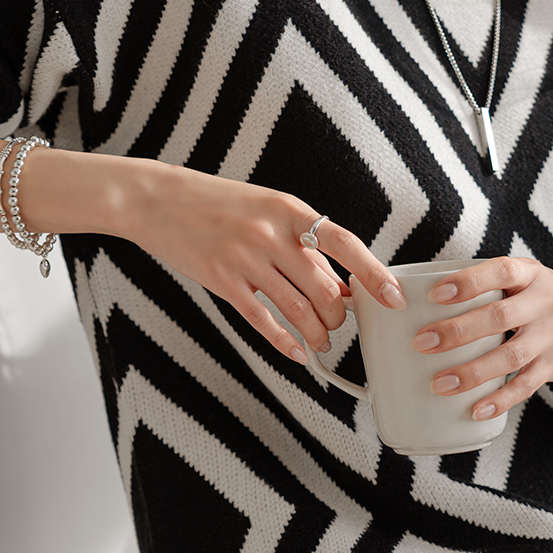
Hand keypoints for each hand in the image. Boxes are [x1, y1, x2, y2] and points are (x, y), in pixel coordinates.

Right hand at [133, 163, 406, 362]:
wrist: (158, 199)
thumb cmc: (217, 204)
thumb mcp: (266, 208)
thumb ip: (301, 241)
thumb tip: (339, 280)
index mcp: (290, 210)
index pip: (345, 245)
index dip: (375, 275)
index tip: (394, 298)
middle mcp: (272, 234)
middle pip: (325, 289)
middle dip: (337, 316)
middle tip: (334, 324)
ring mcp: (247, 259)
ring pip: (299, 311)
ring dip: (317, 335)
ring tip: (320, 343)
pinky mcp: (224, 282)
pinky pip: (264, 322)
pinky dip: (285, 344)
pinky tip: (296, 353)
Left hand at [412, 255, 552, 421]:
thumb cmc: (544, 299)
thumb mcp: (527, 279)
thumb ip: (492, 285)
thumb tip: (430, 301)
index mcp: (531, 274)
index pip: (499, 271)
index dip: (468, 282)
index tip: (435, 294)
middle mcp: (543, 303)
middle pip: (498, 317)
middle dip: (458, 331)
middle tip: (422, 343)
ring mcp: (551, 336)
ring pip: (509, 356)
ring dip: (472, 373)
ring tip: (439, 384)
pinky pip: (526, 386)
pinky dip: (501, 400)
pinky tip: (476, 410)